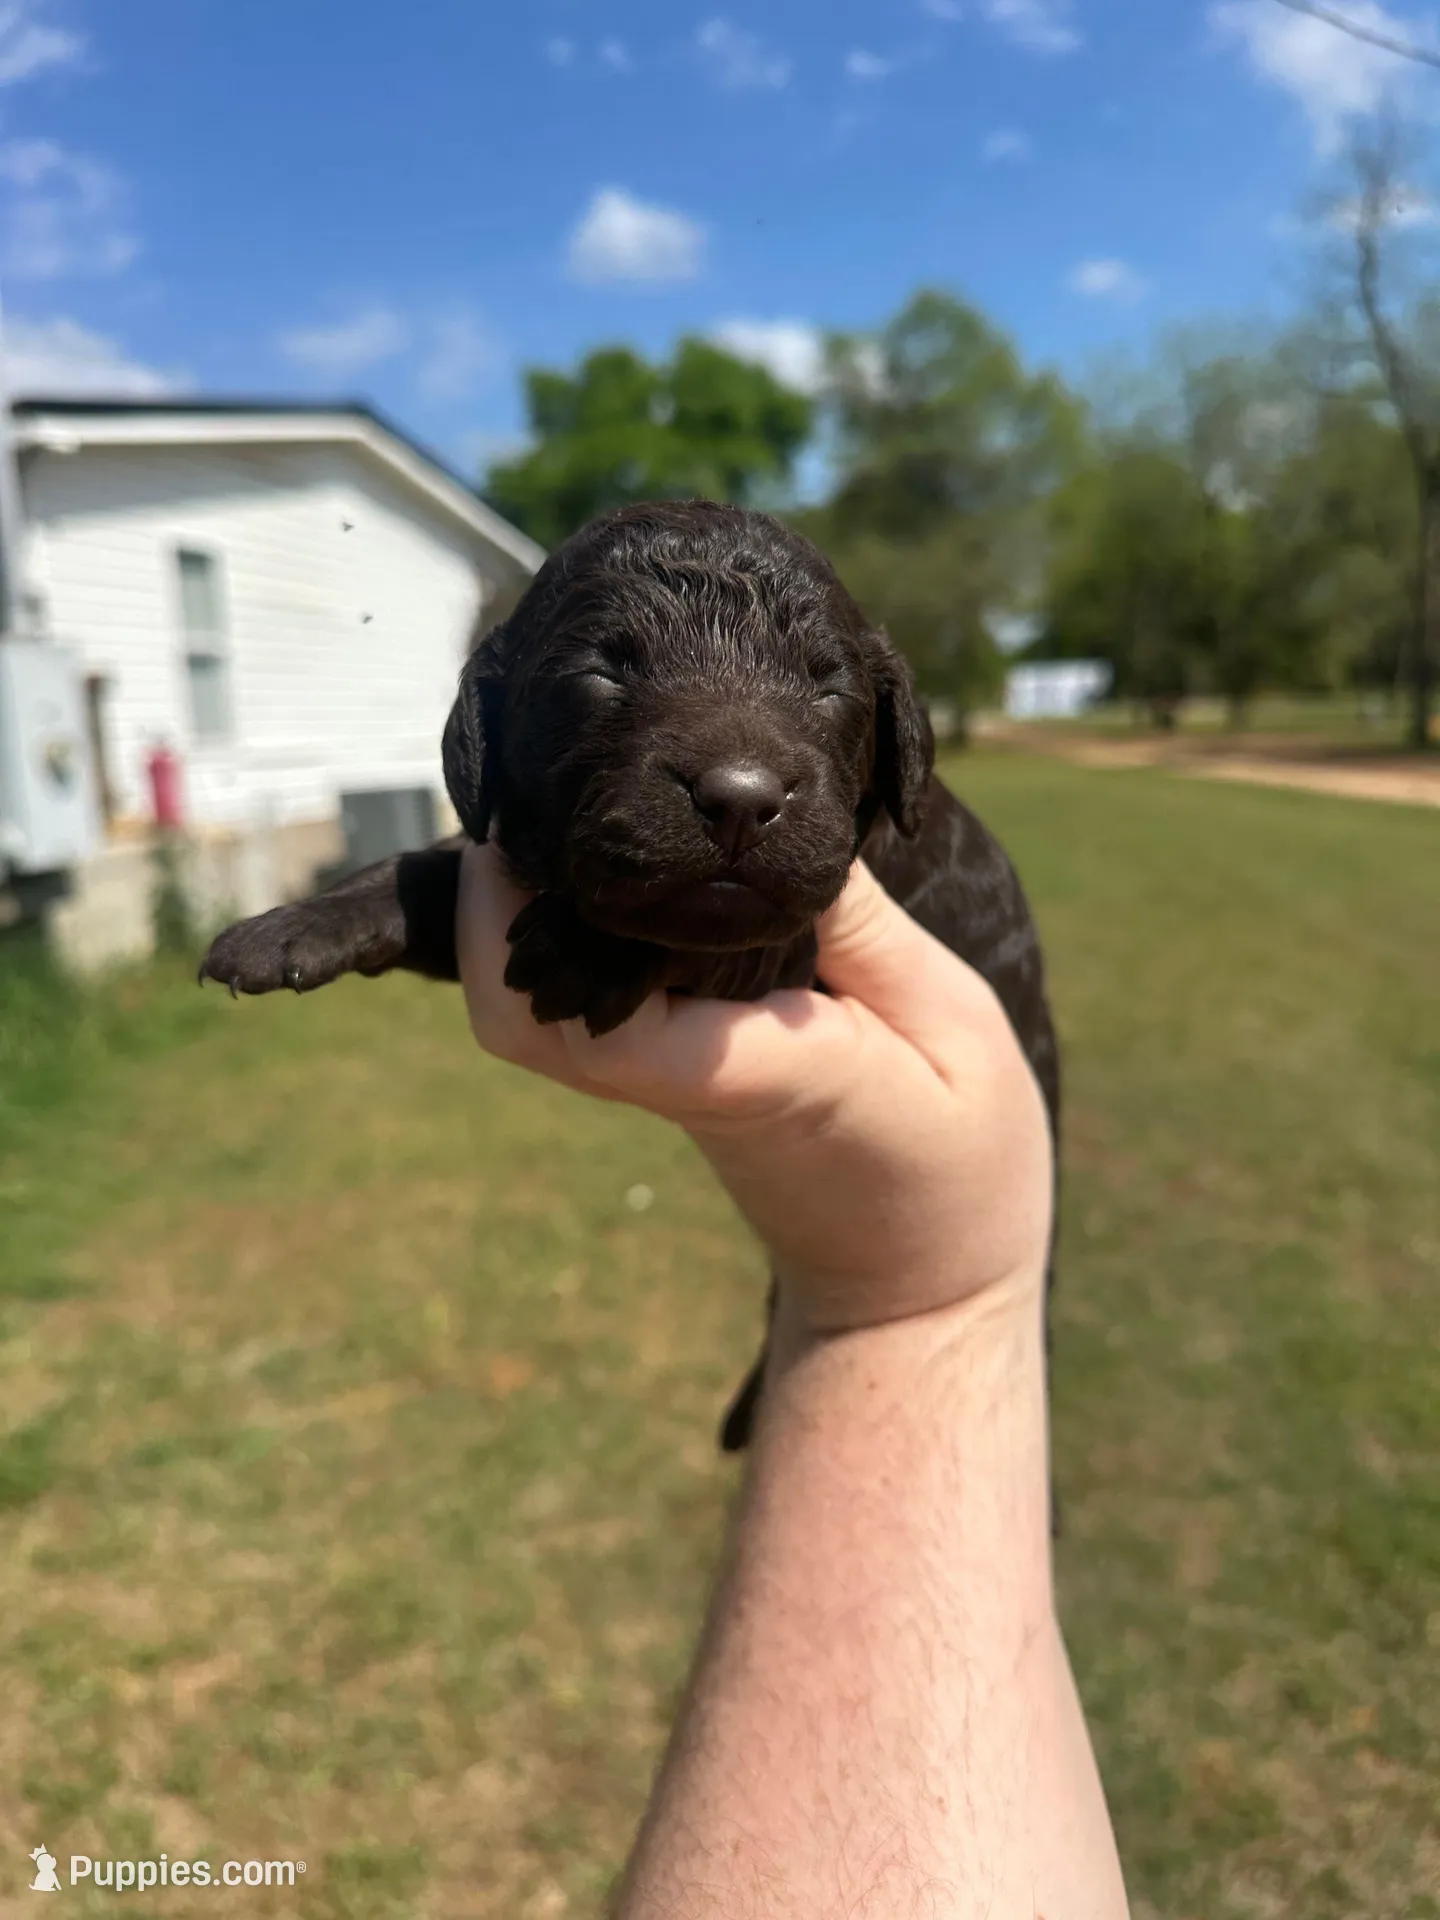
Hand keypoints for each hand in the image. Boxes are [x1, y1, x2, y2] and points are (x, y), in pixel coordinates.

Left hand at [457, 839, 1053, 1338]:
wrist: (923, 1282)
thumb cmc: (957, 1161)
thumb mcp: (952, 1027)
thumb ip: (863, 929)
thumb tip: (770, 824)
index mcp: (739, 1071)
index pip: (574, 1023)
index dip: (508, 931)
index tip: (517, 827)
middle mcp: (676, 1079)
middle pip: (516, 1016)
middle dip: (491, 903)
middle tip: (527, 781)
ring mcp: (665, 1083)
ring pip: (535, 1015)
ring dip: (520, 916)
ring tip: (559, 801)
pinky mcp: (675, 1074)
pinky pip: (587, 1008)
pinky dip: (571, 933)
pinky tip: (610, 862)